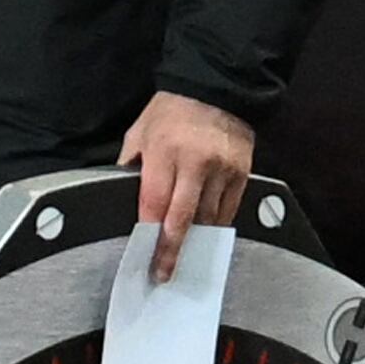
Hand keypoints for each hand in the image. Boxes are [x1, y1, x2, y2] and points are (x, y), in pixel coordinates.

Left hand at [120, 90, 253, 280]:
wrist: (217, 90)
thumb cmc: (170, 112)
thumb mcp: (139, 133)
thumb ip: (130, 165)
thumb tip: (121, 196)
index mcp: (165, 153)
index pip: (154, 201)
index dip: (149, 231)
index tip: (143, 254)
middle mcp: (196, 164)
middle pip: (183, 217)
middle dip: (171, 249)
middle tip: (163, 273)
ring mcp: (223, 171)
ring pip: (209, 218)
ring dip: (196, 242)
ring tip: (184, 261)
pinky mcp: (243, 174)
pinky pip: (229, 209)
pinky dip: (216, 225)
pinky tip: (205, 238)